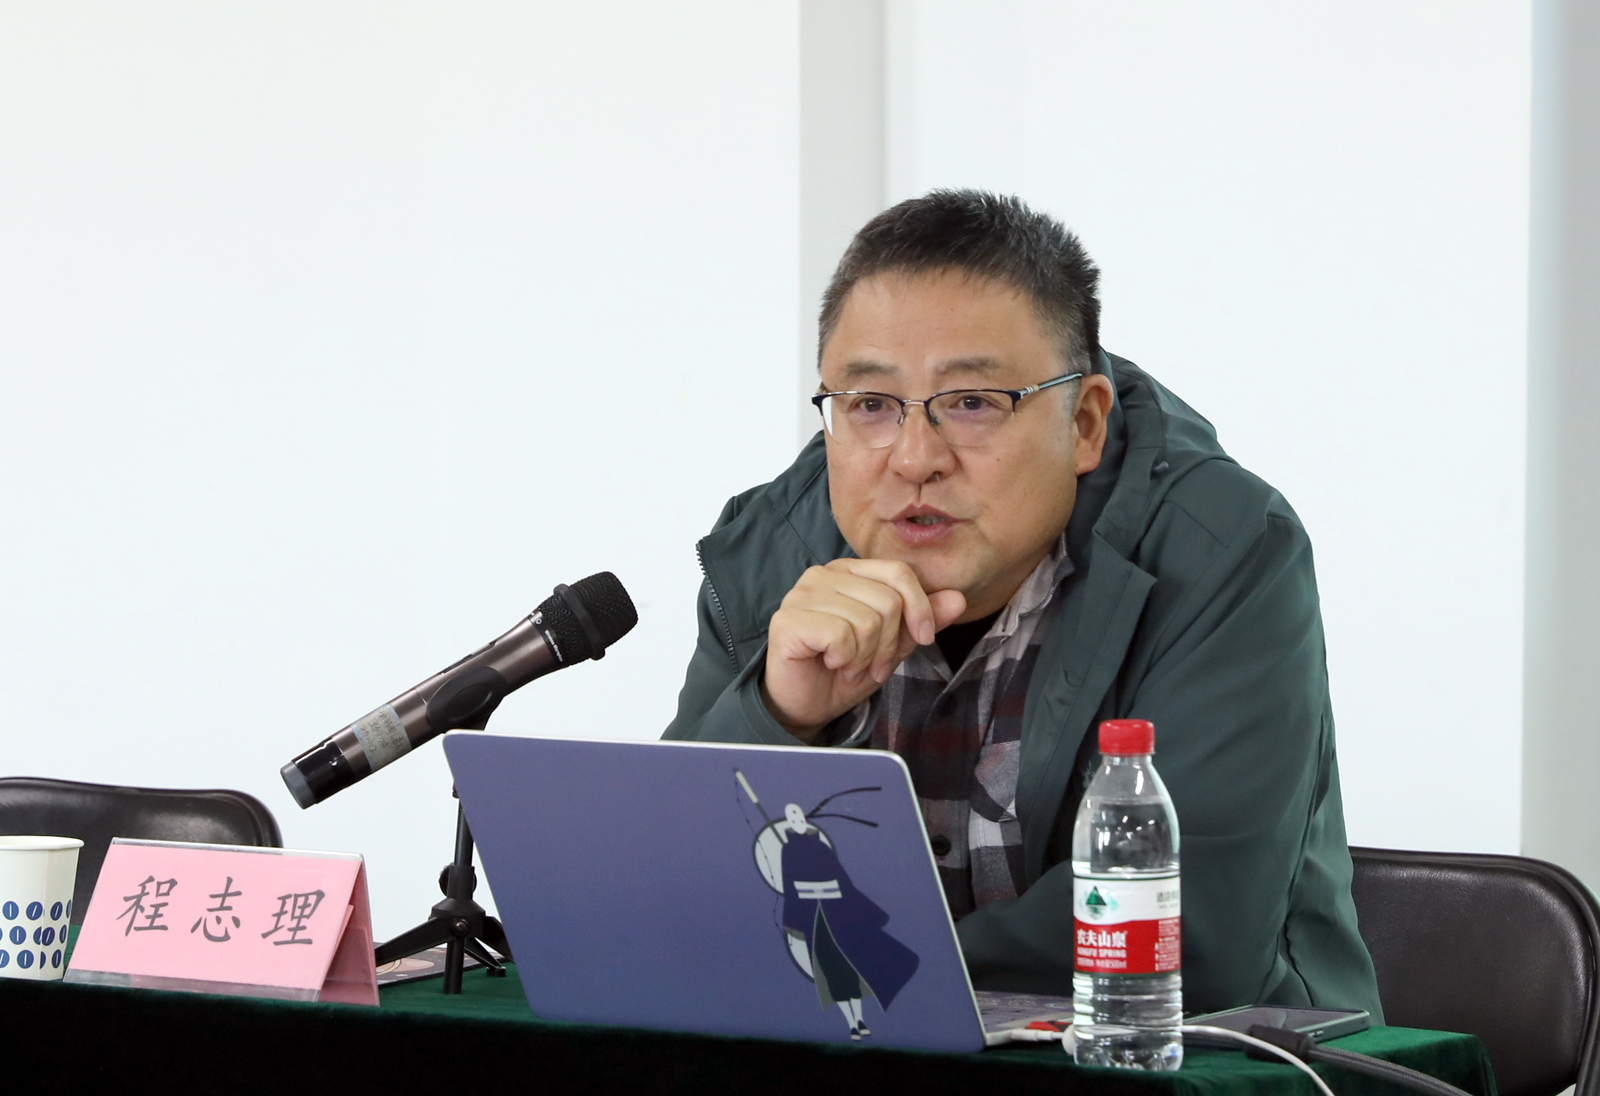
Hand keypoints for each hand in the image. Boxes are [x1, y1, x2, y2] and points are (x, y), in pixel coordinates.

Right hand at [761, 559, 965, 741]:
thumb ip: (923, 618)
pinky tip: (831, 663)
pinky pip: (840, 635)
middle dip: (889, 644)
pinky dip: (845, 659)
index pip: (898, 572)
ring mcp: (801, 595)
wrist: (806, 706)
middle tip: (872, 665)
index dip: (919, 608)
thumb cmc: (845, 670)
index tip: (924, 638)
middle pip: (887, 600)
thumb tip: (958, 598)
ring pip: (866, 620)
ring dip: (866, 656)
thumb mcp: (894, 644)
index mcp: (848, 571)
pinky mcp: (788, 620)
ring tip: (849, 665)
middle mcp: (822, 574)